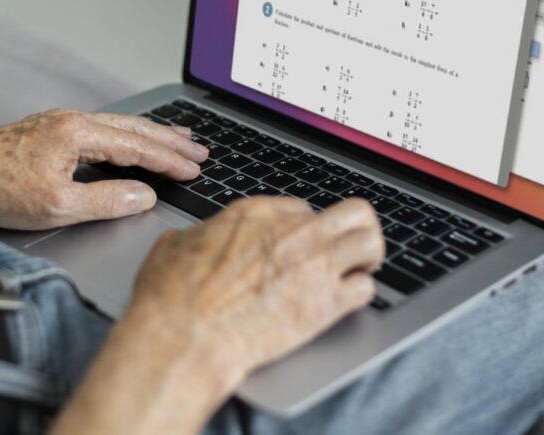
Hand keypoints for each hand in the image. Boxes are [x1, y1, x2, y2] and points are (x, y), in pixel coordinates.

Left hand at [0, 109, 207, 228]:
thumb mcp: (58, 206)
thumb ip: (107, 201)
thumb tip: (144, 196)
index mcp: (76, 132)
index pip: (137, 145)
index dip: (169, 159)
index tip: (196, 167)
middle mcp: (69, 120)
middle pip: (132, 128)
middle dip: (169, 140)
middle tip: (200, 150)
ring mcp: (56, 124)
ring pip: (116, 126)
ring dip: (149, 134)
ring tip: (176, 139)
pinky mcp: (45, 133)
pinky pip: (98, 131)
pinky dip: (124, 137)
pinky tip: (126, 143)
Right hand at [131, 196, 383, 388]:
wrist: (185, 335)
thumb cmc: (172, 294)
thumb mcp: (175, 245)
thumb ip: (201, 236)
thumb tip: (198, 241)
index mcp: (256, 213)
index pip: (302, 208)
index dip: (304, 227)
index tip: (301, 244)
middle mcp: (292, 231)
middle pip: (352, 212)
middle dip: (353, 230)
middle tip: (346, 250)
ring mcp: (314, 264)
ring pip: (371, 241)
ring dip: (367, 257)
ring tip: (357, 271)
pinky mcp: (325, 304)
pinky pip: (366, 289)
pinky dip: (359, 295)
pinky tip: (345, 302)